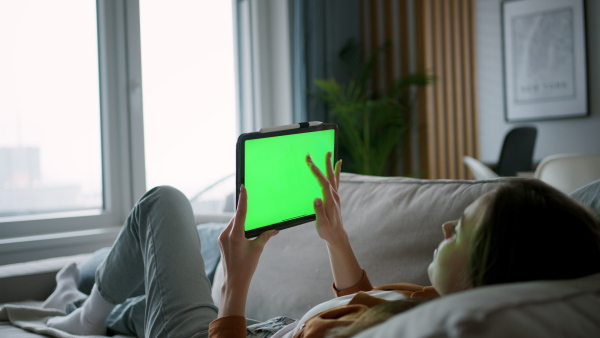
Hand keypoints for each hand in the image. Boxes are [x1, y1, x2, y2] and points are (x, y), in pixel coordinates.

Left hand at [217, 185, 277, 316]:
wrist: (234, 280)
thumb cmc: (247, 266)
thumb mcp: (258, 249)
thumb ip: (265, 236)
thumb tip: (275, 229)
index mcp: (235, 235)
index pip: (240, 213)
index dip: (243, 199)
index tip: (243, 188)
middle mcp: (226, 234)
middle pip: (237, 217)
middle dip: (244, 212)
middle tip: (252, 203)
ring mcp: (222, 238)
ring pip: (233, 223)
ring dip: (241, 221)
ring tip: (250, 223)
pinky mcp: (221, 241)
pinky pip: (230, 229)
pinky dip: (237, 227)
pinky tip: (244, 230)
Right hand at [306, 152, 344, 243]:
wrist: (337, 235)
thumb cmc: (327, 230)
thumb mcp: (322, 224)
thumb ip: (319, 211)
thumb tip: (316, 199)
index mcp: (330, 201)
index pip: (324, 184)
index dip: (317, 173)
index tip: (310, 163)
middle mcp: (334, 196)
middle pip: (329, 177)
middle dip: (325, 164)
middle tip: (322, 153)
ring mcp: (336, 196)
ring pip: (333, 177)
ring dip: (330, 165)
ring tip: (329, 153)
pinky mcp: (335, 197)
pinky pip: (336, 181)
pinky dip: (337, 171)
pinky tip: (338, 164)